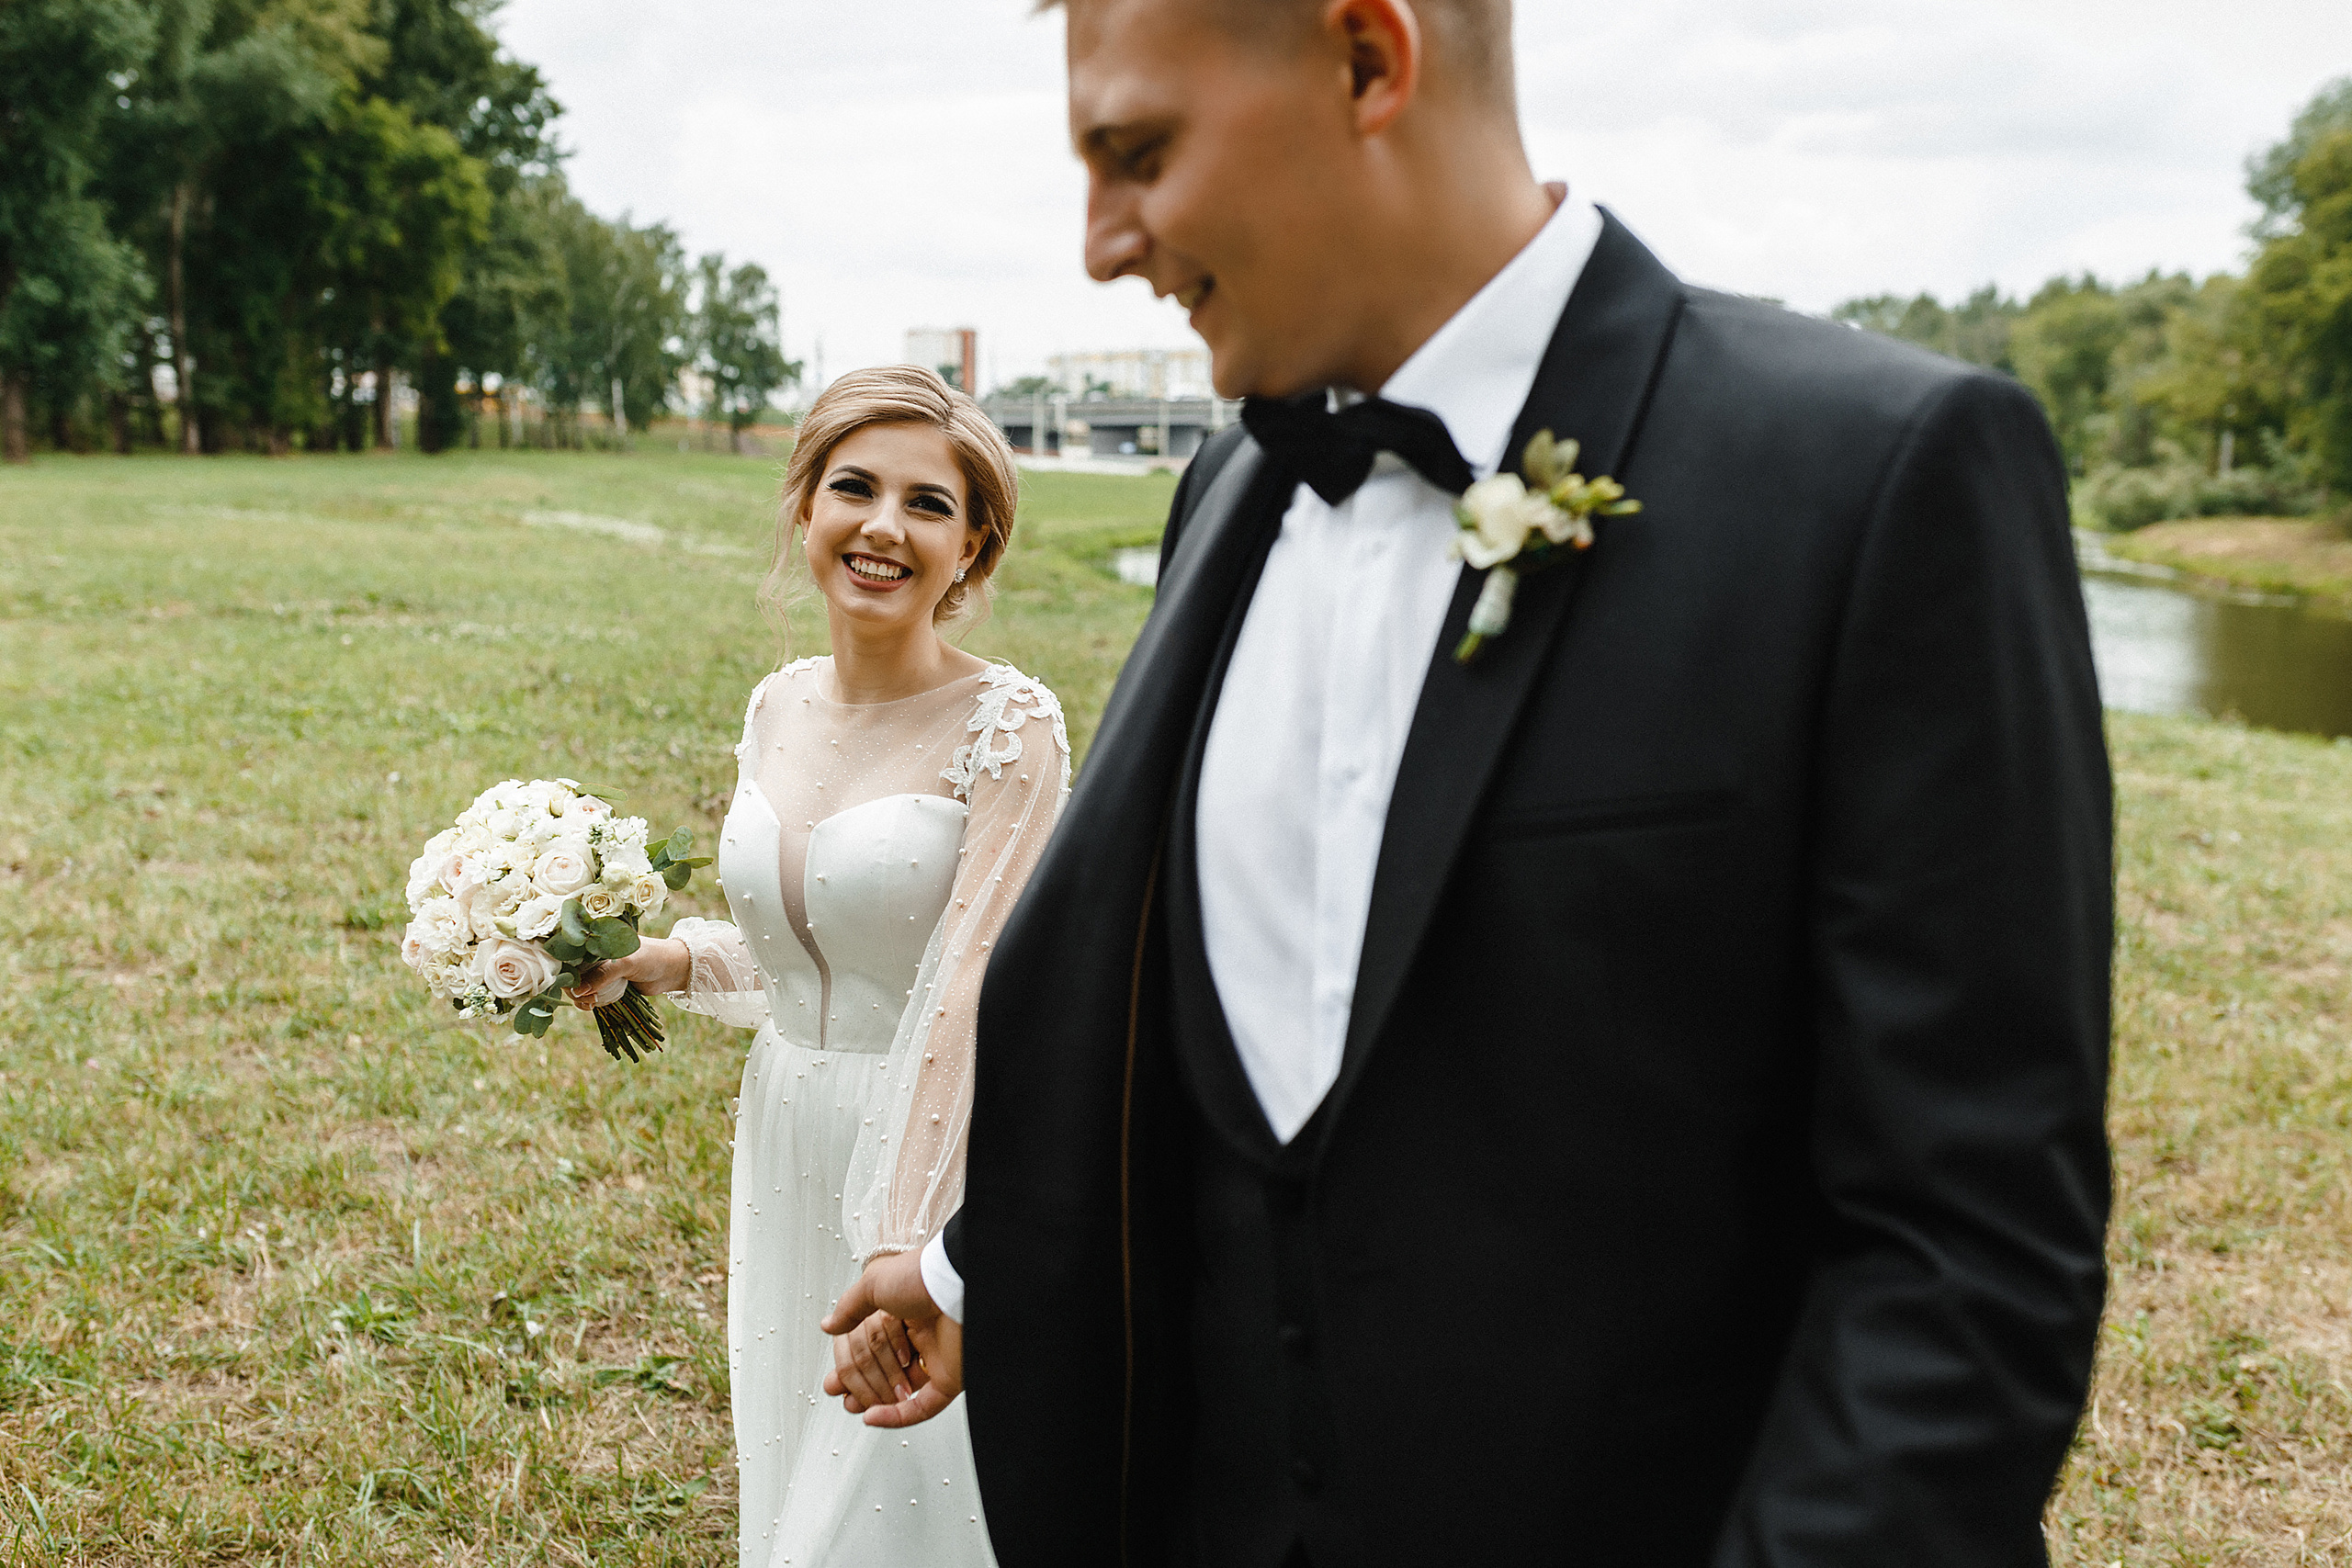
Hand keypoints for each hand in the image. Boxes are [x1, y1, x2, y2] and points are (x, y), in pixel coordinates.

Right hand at [567, 935, 690, 1010]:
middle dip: (573, 987)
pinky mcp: (607, 985)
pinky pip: (589, 994)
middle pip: (571, 972)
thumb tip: (578, 991)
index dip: (563, 967)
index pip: (570, 952)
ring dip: (579, 996)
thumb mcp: (626, 963)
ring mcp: (600, 971)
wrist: (673, 970)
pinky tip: (591, 1006)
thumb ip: (603, 975)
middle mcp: (595, 954)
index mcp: (597, 940)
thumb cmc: (652, 958)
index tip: (567, 982)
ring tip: (590, 1003)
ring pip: (579, 986)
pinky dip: (586, 1001)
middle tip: (584, 997)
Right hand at [821, 1250, 961, 1426]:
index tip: (834, 1381)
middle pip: (882, 1373)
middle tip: (841, 1395)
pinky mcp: (948, 1379)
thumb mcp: (875, 1284)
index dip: (849, 1367)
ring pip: (900, 1393)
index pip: (869, 1350)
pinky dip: (895, 1417)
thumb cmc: (922, 1276)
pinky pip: (921, 1408)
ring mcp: (934, 1360)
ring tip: (854, 1406)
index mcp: (901, 1316)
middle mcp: (919, 1338)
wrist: (956, 1282)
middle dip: (858, 1387)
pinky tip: (874, 1416)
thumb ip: (850, 1307)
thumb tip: (829, 1325)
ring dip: (873, 1403)